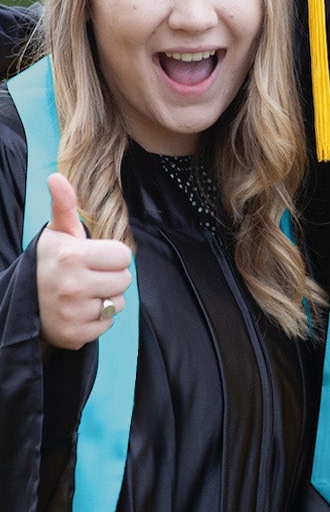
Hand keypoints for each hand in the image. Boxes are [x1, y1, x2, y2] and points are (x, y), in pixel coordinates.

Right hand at [36, 174, 131, 350]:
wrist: (23, 303)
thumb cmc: (50, 262)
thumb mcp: (57, 233)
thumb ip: (65, 205)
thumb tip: (56, 177)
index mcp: (72, 256)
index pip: (124, 255)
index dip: (110, 256)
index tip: (90, 258)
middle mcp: (72, 285)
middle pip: (125, 279)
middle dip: (110, 277)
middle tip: (86, 277)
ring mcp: (72, 312)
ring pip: (117, 303)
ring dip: (105, 299)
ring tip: (81, 294)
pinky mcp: (74, 335)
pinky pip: (107, 325)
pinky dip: (96, 320)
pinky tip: (77, 312)